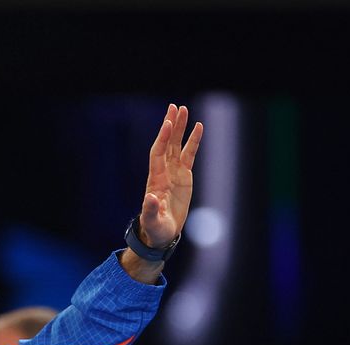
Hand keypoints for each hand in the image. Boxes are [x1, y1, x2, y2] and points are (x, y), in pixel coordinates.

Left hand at [139, 104, 202, 247]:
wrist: (162, 233)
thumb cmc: (155, 228)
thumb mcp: (153, 221)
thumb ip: (151, 210)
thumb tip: (150, 198)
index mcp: (155, 180)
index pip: (158, 153)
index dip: (162, 138)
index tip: (168, 122)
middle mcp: (163, 172)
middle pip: (166, 143)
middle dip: (170, 126)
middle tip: (174, 107)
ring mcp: (173, 172)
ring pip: (176, 145)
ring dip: (180, 128)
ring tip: (184, 109)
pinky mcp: (184, 176)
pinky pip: (189, 154)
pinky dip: (193, 141)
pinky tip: (198, 127)